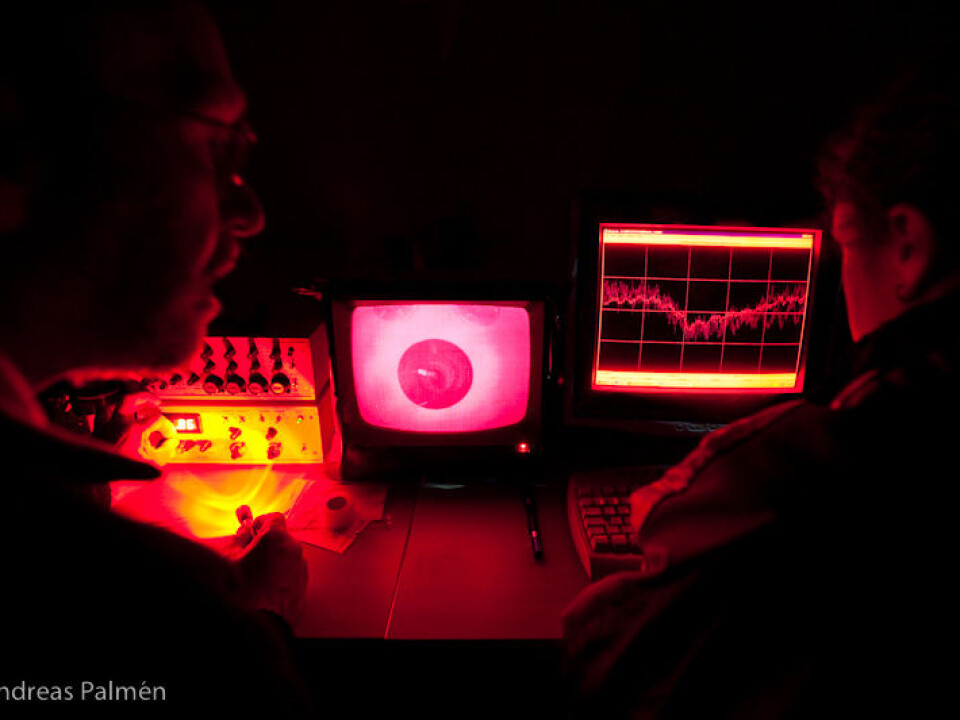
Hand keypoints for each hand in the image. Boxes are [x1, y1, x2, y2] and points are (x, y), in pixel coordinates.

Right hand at [228, 507, 308, 626]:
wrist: (260, 629)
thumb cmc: (243, 595)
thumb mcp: (227, 563)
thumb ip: (234, 542)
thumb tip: (241, 535)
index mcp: (276, 539)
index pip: (272, 517)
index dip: (259, 524)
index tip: (250, 533)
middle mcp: (293, 550)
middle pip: (280, 537)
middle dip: (265, 544)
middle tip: (249, 556)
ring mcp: (300, 568)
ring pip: (287, 555)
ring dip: (274, 559)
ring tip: (255, 576)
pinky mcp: (303, 585)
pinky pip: (292, 572)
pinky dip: (281, 575)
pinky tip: (265, 588)